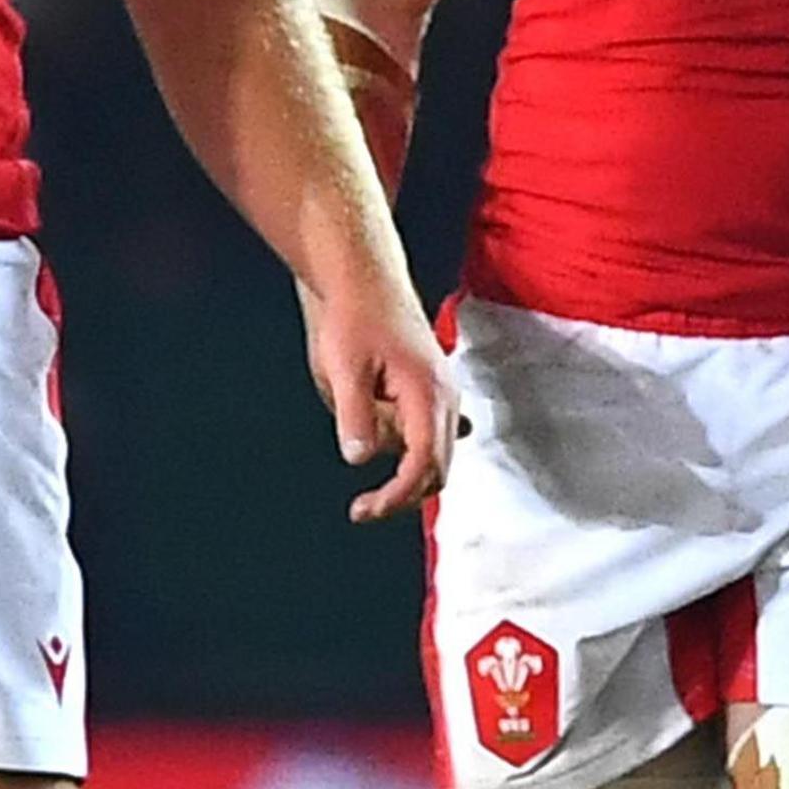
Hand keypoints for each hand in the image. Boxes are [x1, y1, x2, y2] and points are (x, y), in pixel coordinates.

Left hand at [297, 265, 452, 522]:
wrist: (363, 278)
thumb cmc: (354, 316)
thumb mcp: (344, 370)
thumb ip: (356, 417)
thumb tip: (360, 459)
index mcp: (428, 393)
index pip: (425, 464)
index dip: (397, 496)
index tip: (364, 510)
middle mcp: (445, 396)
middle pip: (437, 466)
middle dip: (401, 493)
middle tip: (362, 508)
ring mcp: (442, 391)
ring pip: (432, 450)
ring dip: (400, 464)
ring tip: (356, 431)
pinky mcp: (431, 387)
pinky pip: (430, 432)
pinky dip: (414, 450)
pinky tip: (400, 450)